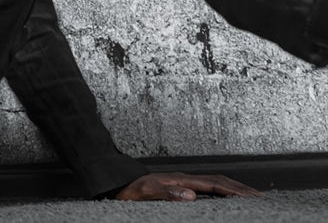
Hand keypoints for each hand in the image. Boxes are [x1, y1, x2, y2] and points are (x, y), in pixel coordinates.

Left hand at [114, 172, 260, 200]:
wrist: (116, 183)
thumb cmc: (129, 189)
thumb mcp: (145, 193)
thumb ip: (167, 193)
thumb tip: (191, 195)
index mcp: (180, 179)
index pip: (214, 184)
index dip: (234, 190)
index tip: (252, 197)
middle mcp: (184, 179)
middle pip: (219, 181)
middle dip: (241, 188)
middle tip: (262, 198)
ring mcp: (182, 182)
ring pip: (215, 182)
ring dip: (234, 189)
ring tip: (251, 197)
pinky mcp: (179, 187)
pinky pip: (207, 188)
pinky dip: (222, 191)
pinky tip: (226, 198)